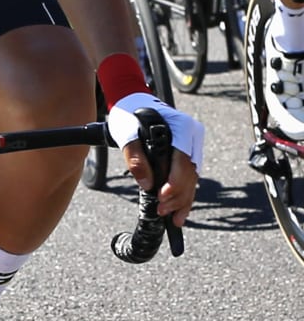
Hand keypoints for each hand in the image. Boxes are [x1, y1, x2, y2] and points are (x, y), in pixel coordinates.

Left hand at [107, 92, 202, 225]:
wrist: (133, 102)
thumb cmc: (129, 115)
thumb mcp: (126, 134)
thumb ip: (135, 159)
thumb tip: (147, 184)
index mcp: (182, 128)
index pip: (183, 161)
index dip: (175, 183)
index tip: (162, 197)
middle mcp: (193, 135)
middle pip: (191, 173)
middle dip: (178, 196)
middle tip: (164, 212)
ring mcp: (193, 143)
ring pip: (193, 177)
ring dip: (184, 199)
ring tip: (174, 217)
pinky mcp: (189, 151)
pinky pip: (189, 175)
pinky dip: (185, 192)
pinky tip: (180, 209)